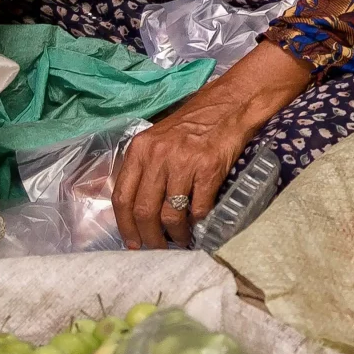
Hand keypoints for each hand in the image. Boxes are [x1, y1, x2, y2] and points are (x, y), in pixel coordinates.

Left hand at [115, 42, 309, 248]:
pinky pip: (198, 207)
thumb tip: (136, 209)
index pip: (122, 196)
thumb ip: (144, 168)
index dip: (125, 226)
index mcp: (140, 149)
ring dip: (176, 235)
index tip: (132, 243)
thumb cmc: (194, 124)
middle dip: (149, 237)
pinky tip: (200, 223)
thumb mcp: (158, 140)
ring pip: (170, 214)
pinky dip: (198, 221)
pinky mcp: (209, 169)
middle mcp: (157, 156)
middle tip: (157, 248)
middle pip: (143, 210)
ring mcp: (183, 162)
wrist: (231, 104)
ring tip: (181, 240)